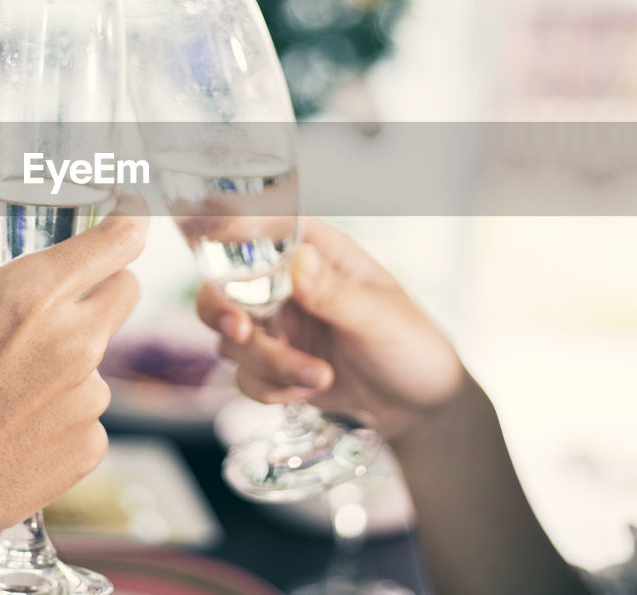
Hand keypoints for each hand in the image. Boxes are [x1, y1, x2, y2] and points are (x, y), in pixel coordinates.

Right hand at [0, 141, 146, 593]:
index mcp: (31, 296)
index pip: (121, 240)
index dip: (126, 222)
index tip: (123, 215)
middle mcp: (74, 343)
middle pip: (124, 289)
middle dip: (96, 285)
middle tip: (39, 307)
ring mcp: (88, 398)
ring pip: (100, 354)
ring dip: (69, 356)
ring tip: (1, 383)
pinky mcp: (91, 444)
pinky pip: (90, 410)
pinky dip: (61, 411)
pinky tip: (12, 424)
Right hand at [197, 218, 463, 441]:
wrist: (420, 408)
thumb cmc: (413, 344)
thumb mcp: (379, 316)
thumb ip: (335, 292)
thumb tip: (300, 260)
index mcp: (314, 251)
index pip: (258, 228)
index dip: (225, 234)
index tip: (215, 256)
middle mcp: (286, 284)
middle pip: (224, 286)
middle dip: (223, 311)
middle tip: (240, 331)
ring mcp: (277, 326)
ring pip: (232, 339)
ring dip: (268, 363)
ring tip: (319, 376)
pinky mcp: (274, 365)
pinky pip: (245, 376)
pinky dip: (271, 388)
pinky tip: (309, 391)